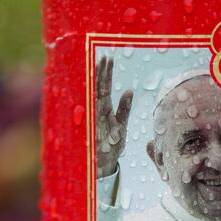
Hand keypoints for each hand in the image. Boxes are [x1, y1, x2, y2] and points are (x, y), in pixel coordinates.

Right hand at [96, 56, 133, 177]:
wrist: (105, 163)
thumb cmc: (113, 145)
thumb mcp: (122, 125)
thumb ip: (124, 108)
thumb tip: (129, 91)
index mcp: (104, 109)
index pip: (105, 87)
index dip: (107, 73)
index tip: (109, 58)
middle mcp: (98, 111)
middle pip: (99, 87)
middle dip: (101, 72)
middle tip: (105, 56)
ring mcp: (94, 118)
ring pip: (94, 94)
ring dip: (97, 80)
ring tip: (99, 64)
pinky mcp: (93, 127)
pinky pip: (91, 110)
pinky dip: (90, 97)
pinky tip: (93, 85)